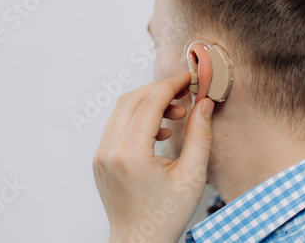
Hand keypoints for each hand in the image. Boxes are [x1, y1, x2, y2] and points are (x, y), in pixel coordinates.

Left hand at [93, 72, 214, 242]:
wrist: (139, 242)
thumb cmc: (165, 215)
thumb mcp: (192, 176)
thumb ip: (200, 134)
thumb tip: (204, 103)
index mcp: (130, 154)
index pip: (149, 102)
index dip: (171, 85)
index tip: (188, 78)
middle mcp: (109, 150)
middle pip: (132, 100)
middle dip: (160, 90)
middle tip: (184, 92)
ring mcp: (100, 154)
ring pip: (122, 110)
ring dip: (148, 103)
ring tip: (176, 114)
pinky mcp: (100, 158)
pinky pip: (117, 126)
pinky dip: (137, 118)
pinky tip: (159, 130)